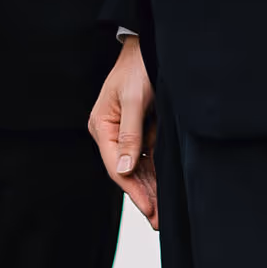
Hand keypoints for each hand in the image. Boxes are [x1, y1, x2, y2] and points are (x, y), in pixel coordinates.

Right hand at [88, 34, 156, 227]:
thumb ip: (131, 135)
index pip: (117, 167)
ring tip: (162, 213)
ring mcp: (126, 132)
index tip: (149, 209)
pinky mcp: (140, 129)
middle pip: (127, 172)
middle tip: (158, 221)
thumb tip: (125, 170)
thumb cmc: (137, 69)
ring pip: (138, 168)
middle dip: (143, 196)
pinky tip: (164, 189)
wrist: (148, 46)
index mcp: (102, 126)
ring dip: (150, 188)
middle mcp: (111, 133)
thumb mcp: (133, 100)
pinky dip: (155, 173)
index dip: (133, 190)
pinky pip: (147, 157)